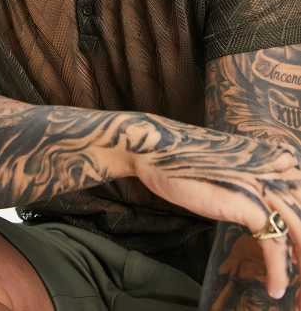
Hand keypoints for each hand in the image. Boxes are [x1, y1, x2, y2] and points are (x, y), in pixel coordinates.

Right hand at [132, 114, 300, 302]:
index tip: (299, 258)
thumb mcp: (234, 169)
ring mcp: (266, 185)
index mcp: (279, 159)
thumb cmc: (190, 159)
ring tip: (298, 296)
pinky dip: (278, 271)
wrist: (159, 149)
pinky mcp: (249, 203)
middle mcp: (280, 169)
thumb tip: (270, 215)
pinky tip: (275, 287)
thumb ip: (257, 185)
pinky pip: (275, 244)